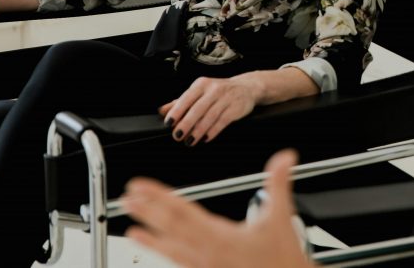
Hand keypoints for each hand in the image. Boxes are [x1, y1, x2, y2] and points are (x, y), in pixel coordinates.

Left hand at [122, 149, 310, 267]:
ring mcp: (204, 267)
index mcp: (221, 236)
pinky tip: (155, 252)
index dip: (158, 197)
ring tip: (131, 229)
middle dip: (146, 213)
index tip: (140, 187)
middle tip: (128, 199)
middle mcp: (207, 253)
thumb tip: (285, 157)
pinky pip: (180, 264)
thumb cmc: (281, 258)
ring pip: (170, 251)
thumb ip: (279, 183)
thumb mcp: (280, 217)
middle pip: (170, 230)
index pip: (182, 211)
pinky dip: (164, 256)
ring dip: (149, 239)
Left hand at [159, 74, 260, 144]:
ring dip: (198, 131)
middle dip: (186, 124)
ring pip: (210, 116)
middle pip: (198, 108)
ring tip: (190, 141)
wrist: (246, 87)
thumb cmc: (218, 91)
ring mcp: (226, 98)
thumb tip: (162, 111)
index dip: (177, 111)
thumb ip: (180, 102)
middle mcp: (213, 89)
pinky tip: (206, 138)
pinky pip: (223, 121)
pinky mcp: (236, 108)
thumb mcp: (199, 92)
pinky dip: (213, 131)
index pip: (186, 98)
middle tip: (177, 136)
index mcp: (201, 84)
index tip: (169, 123)